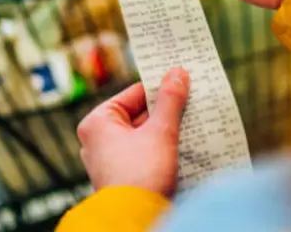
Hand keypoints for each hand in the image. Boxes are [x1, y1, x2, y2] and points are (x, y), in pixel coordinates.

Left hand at [77, 68, 189, 196]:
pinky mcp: (122, 176)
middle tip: (192, 101)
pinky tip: (183, 146)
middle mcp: (97, 139)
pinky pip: (144, 153)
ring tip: (192, 123)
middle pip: (139, 114)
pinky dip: (161, 148)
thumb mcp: (160, 132)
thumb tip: (177, 73)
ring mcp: (108, 160)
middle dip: (166, 111)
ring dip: (167, 130)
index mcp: (98, 122)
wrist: (135, 221)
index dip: (160, 87)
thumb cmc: (140, 176)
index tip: (182, 80)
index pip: (134, 93)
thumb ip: (170, 100)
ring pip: (143, 135)